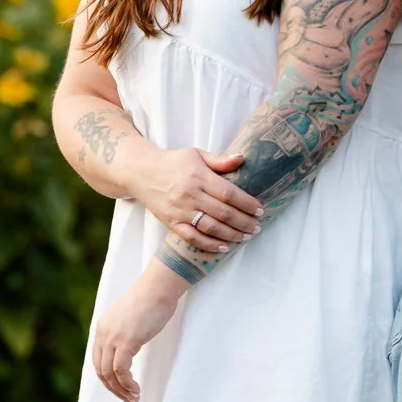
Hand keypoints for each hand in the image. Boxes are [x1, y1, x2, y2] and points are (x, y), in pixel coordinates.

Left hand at [92, 273, 178, 401]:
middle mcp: (103, 333)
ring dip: (121, 390)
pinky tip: (136, 390)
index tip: (121, 388)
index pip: (98, 361)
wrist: (159, 287)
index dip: (108, 378)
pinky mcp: (125, 342)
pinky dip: (127, 384)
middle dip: (114, 389)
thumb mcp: (131, 317)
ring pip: (109, 374)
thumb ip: (124, 331)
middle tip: (129, 399)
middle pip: (101, 370)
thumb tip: (129, 347)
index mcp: (102, 327)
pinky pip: (121, 371)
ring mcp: (112, 338)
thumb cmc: (152, 299)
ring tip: (134, 398)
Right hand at [131, 147, 263, 251]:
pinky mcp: (171, 223)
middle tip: (257, 228)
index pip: (228, 193)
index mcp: (199, 177)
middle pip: (223, 213)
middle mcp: (190, 195)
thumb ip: (219, 160)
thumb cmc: (174, 162)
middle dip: (243, 222)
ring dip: (231, 235)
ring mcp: (180, 211)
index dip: (247, 203)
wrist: (141, 172)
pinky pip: (192, 238)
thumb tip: (242, 158)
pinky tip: (224, 247)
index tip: (260, 210)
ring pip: (210, 228)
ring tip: (246, 237)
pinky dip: (209, 245)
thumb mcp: (196, 154)